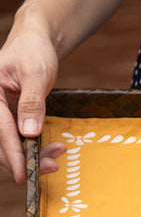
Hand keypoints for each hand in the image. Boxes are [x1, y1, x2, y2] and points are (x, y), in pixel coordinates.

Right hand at [0, 25, 63, 183]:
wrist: (35, 42)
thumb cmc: (33, 52)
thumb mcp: (36, 74)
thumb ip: (31, 103)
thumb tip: (29, 133)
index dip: (12, 154)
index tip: (23, 174)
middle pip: (1, 142)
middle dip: (25, 159)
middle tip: (52, 167)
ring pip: (10, 143)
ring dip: (32, 154)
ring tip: (59, 154)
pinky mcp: (10, 117)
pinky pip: (19, 137)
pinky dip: (34, 146)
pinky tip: (54, 148)